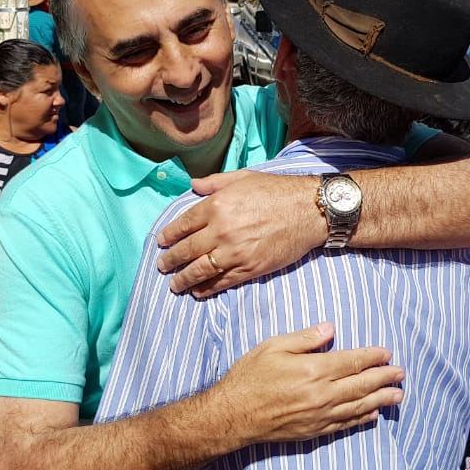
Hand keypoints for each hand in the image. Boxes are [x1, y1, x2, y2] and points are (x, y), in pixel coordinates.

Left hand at [156, 171, 320, 297]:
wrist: (308, 210)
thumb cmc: (277, 191)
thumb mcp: (243, 177)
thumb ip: (214, 182)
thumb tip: (193, 185)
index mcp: (216, 205)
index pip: (183, 224)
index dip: (168, 235)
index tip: (161, 242)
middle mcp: (221, 230)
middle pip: (186, 250)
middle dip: (170, 260)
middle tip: (162, 266)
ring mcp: (234, 252)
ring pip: (199, 270)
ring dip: (183, 279)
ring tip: (174, 285)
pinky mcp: (249, 268)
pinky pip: (222, 282)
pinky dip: (206, 289)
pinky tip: (197, 292)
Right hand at [209, 322, 401, 445]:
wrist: (233, 415)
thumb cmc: (250, 377)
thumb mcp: (273, 346)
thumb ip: (305, 338)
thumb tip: (330, 328)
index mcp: (314, 370)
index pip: (352, 361)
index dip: (372, 357)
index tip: (387, 353)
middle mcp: (322, 394)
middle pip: (362, 385)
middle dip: (384, 378)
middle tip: (401, 374)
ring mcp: (320, 415)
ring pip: (359, 406)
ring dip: (381, 400)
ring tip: (398, 396)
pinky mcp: (314, 431)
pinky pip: (345, 424)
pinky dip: (362, 419)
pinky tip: (373, 415)